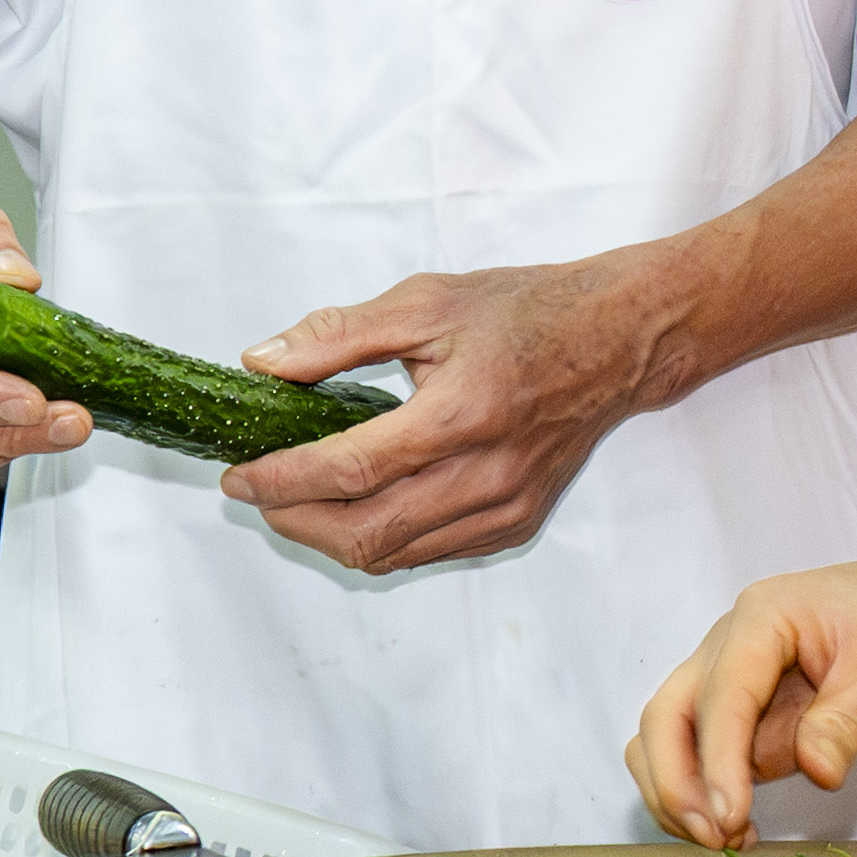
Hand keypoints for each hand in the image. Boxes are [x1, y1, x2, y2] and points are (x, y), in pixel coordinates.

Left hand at [223, 247, 700, 572]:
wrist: (618, 339)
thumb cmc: (526, 313)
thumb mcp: (428, 302)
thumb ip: (340, 334)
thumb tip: (264, 361)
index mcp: (463, 413)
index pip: (349, 469)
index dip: (281, 479)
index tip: (239, 475)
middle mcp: (488, 474)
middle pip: (364, 532)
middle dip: (295, 520)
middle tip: (260, 491)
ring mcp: (507, 507)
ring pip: (393, 554)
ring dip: (332, 536)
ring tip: (299, 499)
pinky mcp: (517, 524)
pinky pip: (429, 552)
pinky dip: (382, 539)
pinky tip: (361, 504)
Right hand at [627, 543, 856, 841]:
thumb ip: (846, 723)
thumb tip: (815, 772)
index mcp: (764, 618)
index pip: (722, 696)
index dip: (720, 762)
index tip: (730, 817)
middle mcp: (730, 643)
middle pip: (667, 716)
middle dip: (677, 783)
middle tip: (718, 838)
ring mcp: (729, 676)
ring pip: (667, 737)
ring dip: (679, 793)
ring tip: (728, 839)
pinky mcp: (742, 711)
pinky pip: (698, 753)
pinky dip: (701, 792)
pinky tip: (740, 825)